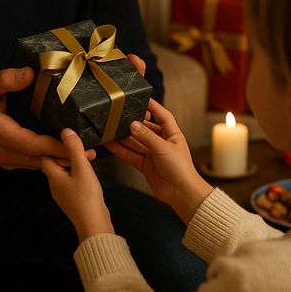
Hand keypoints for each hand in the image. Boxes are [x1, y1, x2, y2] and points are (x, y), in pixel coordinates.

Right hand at [0, 67, 95, 170]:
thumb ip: (5, 80)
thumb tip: (29, 73)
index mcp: (1, 133)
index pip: (33, 144)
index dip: (55, 145)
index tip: (75, 140)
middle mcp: (6, 152)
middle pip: (41, 159)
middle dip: (67, 156)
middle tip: (93, 151)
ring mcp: (9, 160)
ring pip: (39, 165)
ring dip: (62, 162)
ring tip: (87, 155)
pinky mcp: (11, 162)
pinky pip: (34, 164)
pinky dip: (51, 161)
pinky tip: (68, 155)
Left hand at [41, 128, 114, 242]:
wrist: (94, 225)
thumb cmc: (87, 198)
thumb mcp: (82, 168)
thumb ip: (74, 149)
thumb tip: (66, 132)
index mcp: (53, 176)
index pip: (45, 156)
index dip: (54, 146)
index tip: (67, 139)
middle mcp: (55, 185)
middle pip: (55, 163)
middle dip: (68, 153)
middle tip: (82, 148)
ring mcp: (63, 193)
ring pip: (65, 172)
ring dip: (76, 163)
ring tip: (89, 158)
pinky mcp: (72, 198)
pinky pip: (72, 180)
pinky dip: (79, 173)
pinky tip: (90, 173)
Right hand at [108, 99, 212, 223]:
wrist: (181, 194)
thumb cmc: (181, 169)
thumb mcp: (163, 148)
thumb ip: (146, 137)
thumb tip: (132, 124)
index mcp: (172, 134)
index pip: (162, 115)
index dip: (152, 106)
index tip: (140, 97)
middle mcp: (162, 142)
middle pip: (144, 128)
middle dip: (132, 123)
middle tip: (117, 115)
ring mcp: (152, 154)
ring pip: (135, 142)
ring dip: (122, 137)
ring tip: (108, 129)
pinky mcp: (145, 165)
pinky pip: (130, 154)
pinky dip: (120, 150)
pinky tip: (109, 144)